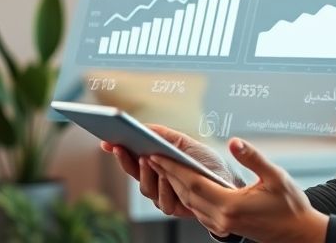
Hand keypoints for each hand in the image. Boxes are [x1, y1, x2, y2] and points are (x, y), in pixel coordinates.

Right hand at [100, 123, 241, 218]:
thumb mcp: (184, 143)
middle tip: (121, 146)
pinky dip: (164, 187)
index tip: (106, 141)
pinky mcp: (175, 208)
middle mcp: (156, 180)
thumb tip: (141, 126)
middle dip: (125, 159)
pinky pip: (163, 200)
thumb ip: (163, 136)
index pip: (131, 158)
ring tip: (147, 157)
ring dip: (146, 172)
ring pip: (145, 188)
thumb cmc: (206, 162)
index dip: (118, 151)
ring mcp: (163, 195)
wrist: (229, 183)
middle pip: (133, 173)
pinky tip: (167, 176)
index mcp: (156, 164)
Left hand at [149, 137, 328, 242]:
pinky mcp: (223, 226)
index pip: (192, 184)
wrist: (298, 233)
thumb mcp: (275, 176)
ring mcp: (221, 225)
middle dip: (166, 174)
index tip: (156, 154)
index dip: (172, 168)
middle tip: (150, 155)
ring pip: (189, 203)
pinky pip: (197, 209)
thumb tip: (234, 142)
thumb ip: (253, 158)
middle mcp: (221, 219)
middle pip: (186, 193)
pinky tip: (182, 182)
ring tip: (161, 165)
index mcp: (230, 206)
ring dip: (174, 184)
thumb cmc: (290, 205)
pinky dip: (186, 194)